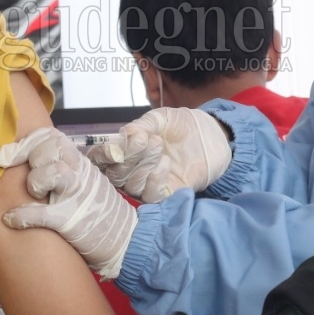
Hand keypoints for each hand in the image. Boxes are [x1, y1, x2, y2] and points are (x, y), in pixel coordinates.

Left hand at [0, 127, 137, 278]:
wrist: (126, 239)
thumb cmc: (100, 213)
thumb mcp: (86, 182)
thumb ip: (65, 170)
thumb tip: (35, 163)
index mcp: (80, 164)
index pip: (51, 137)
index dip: (25, 142)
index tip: (5, 155)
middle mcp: (79, 174)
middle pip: (49, 148)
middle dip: (32, 159)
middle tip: (30, 178)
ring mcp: (76, 197)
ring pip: (49, 173)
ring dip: (34, 182)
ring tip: (34, 196)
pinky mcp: (71, 221)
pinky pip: (41, 214)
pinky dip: (22, 216)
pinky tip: (11, 220)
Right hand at [87, 108, 231, 203]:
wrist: (212, 136)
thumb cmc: (183, 125)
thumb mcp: (161, 118)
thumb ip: (142, 125)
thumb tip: (123, 135)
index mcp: (125, 150)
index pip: (101, 159)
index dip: (102, 156)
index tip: (114, 149)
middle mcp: (131, 170)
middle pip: (114, 175)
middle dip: (128, 157)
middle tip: (146, 139)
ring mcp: (147, 184)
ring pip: (131, 185)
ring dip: (143, 165)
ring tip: (159, 146)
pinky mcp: (165, 195)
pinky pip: (150, 196)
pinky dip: (154, 180)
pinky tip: (165, 163)